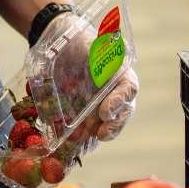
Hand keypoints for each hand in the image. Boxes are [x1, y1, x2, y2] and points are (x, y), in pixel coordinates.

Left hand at [38, 13, 137, 141]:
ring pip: (106, 125)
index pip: (128, 88)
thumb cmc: (77, 41)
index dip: (119, 101)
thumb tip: (98, 69)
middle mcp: (114, 92)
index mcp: (120, 72)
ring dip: (96, 136)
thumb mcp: (88, 42)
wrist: (60, 45)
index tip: (105, 111)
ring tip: (83, 142)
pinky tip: (72, 146)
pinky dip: (82, 140)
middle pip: (122, 113)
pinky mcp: (84, 114)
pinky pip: (88, 129)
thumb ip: (97, 54)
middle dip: (113, 126)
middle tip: (101, 133)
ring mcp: (100, 105)